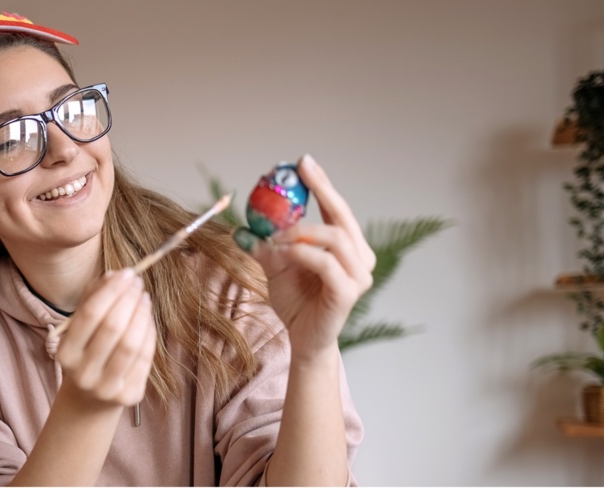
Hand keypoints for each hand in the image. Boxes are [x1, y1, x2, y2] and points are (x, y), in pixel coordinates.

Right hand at [53, 269, 156, 409]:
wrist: (90, 400)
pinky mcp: (129, 396)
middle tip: (138, 282)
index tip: (126, 273)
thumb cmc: (87, 352)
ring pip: (131, 344)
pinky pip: (145, 358)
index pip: (90, 314)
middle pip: (112, 328)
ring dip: (141, 314)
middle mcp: (84, 373)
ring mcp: (107, 387)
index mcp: (65, 354)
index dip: (111, 290)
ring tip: (144, 297)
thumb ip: (94, 297)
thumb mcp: (81, 326)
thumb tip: (115, 275)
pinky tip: (147, 318)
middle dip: (128, 299)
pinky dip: (149, 333)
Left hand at [248, 155, 375, 358]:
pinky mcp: (348, 293)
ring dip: (301, 231)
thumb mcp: (276, 267)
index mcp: (349, 247)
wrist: (303, 340)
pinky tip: (284, 253)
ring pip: (334, 238)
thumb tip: (242, 228)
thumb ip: (266, 246)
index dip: (323, 183)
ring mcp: (358, 277)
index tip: (303, 162)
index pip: (337, 209)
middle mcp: (361, 259)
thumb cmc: (296, 302)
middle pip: (343, 216)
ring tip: (277, 236)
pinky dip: (302, 252)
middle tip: (299, 173)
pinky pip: (325, 263)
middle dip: (322, 190)